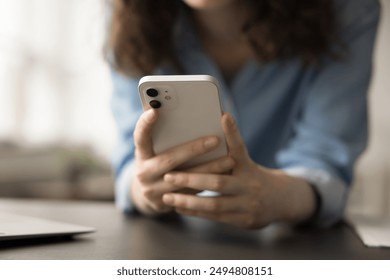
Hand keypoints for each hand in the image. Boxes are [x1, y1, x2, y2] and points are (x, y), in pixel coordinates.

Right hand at [131, 109, 234, 215]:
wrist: (148, 194)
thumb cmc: (157, 162)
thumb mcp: (155, 149)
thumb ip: (164, 135)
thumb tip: (185, 113)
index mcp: (141, 154)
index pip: (140, 136)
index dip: (145, 124)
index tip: (155, 110)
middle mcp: (144, 172)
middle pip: (169, 159)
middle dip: (193, 149)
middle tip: (215, 140)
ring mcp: (153, 191)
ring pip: (184, 179)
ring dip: (209, 169)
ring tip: (229, 160)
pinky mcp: (165, 204)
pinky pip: (190, 193)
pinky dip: (208, 183)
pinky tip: (224, 175)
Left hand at [162, 113, 316, 228]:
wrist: (280, 200)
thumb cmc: (252, 175)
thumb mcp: (245, 162)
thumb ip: (229, 148)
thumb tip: (216, 120)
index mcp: (248, 166)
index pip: (239, 147)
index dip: (232, 132)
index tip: (223, 116)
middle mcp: (249, 184)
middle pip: (218, 181)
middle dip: (191, 179)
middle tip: (169, 176)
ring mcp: (248, 204)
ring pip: (214, 203)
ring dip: (189, 201)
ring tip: (168, 197)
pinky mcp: (244, 220)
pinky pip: (216, 217)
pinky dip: (196, 212)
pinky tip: (180, 208)